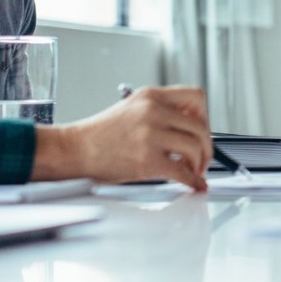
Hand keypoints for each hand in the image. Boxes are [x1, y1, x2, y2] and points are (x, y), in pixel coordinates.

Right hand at [32, 85, 213, 189]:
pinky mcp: (147, 160)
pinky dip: (192, 182)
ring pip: (195, 147)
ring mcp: (150, 135)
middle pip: (200, 126)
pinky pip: (183, 172)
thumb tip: (188, 128)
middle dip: (206, 146)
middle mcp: (153, 111)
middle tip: (203, 158)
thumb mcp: (131, 108)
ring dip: (199, 164)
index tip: (201, 130)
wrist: (74, 150)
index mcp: (151, 96)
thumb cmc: (99, 134)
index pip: (196, 97)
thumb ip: (160, 111)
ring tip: (192, 171)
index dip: (204, 115)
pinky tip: (192, 185)